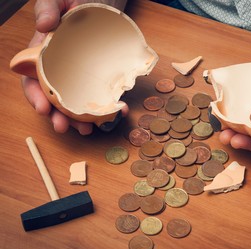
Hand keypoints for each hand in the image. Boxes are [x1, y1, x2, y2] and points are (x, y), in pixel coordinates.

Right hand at [22, 0, 127, 134]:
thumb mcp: (58, 0)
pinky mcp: (100, 79)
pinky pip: (102, 96)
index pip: (32, 80)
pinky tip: (115, 113)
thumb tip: (43, 26)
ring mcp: (81, 78)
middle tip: (64, 127)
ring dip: (79, 120)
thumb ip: (47, 8)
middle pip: (54, 99)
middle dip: (57, 116)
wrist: (102, 5)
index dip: (35, 96)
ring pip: (76, 104)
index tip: (42, 108)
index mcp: (44, 56)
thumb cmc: (77, 3)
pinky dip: (108, 108)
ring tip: (88, 130)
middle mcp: (60, 71)